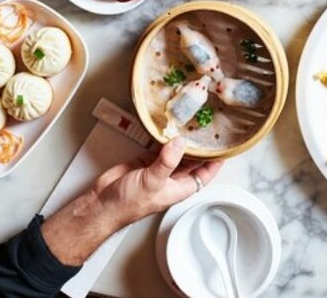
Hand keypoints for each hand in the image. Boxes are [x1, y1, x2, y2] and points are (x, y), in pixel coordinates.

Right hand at [41, 138, 222, 265]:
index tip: (224, 144)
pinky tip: (169, 126)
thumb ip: (167, 161)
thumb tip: (180, 143)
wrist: (103, 203)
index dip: (216, 160)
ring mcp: (160, 168)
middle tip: (207, 126)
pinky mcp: (146, 160)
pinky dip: (164, 137)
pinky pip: (160, 146)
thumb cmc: (128, 203)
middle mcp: (173, 178)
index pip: (206, 173)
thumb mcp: (152, 182)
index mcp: (181, 187)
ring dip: (182, 139)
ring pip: (177, 151)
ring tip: (191, 122)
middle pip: (194, 159)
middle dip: (200, 146)